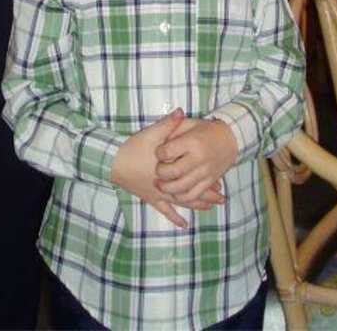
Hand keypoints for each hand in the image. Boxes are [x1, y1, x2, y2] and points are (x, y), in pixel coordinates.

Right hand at [111, 110, 224, 227]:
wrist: (114, 163)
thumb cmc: (134, 148)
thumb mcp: (151, 133)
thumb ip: (168, 124)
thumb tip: (181, 111)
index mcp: (171, 168)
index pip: (193, 175)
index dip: (207, 178)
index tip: (221, 181)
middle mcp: (168, 184)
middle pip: (192, 191)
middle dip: (207, 194)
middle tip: (222, 198)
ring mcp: (159, 194)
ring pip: (182, 202)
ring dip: (196, 204)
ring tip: (210, 207)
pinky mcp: (151, 198)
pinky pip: (165, 211)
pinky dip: (175, 218)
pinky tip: (183, 225)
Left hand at [154, 118, 237, 203]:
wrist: (230, 138)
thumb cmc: (206, 130)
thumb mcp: (190, 123)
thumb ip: (173, 128)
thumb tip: (159, 141)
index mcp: (192, 142)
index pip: (167, 152)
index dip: (159, 153)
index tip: (159, 152)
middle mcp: (199, 158)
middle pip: (173, 172)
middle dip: (161, 172)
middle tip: (158, 170)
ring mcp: (205, 171)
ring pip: (182, 187)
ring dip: (168, 188)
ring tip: (161, 184)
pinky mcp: (209, 181)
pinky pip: (193, 194)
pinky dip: (182, 197)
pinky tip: (174, 193)